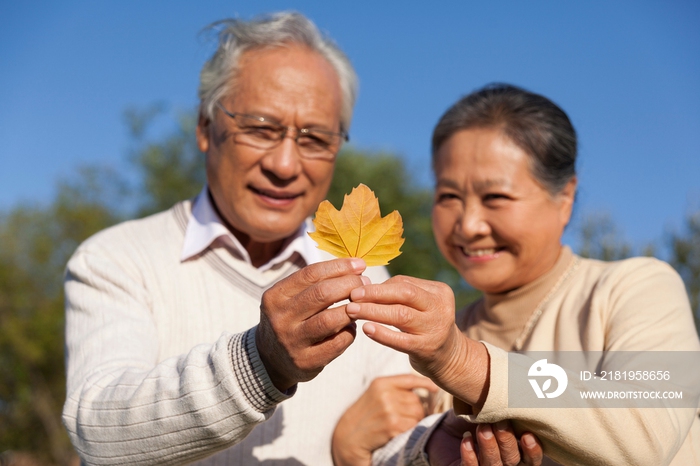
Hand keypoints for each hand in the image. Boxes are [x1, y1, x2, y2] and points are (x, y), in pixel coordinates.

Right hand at [256, 258, 367, 390]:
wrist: (271, 359)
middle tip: (365, 282)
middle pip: (322, 294)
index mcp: (275, 296)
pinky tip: (351, 326)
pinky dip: (350, 332)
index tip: (360, 265)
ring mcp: (292, 342)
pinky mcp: (305, 362)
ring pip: (330, 319)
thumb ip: (315, 283)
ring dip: (352, 309)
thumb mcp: (290, 298)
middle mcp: (280, 318)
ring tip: (361, 304)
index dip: (339, 267)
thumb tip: (354, 267)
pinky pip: (337, 343)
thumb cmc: (290, 319)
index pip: (311, 274)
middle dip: (349, 284)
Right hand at [332, 374, 438, 465]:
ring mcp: (388, 409)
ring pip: (417, 414)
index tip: (435, 389)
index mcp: (380, 383)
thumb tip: (425, 392)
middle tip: (405, 421)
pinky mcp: (391, 425)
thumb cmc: (364, 418)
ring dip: (413, 423)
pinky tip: (395, 434)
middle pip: (417, 400)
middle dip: (417, 412)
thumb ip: (395, 390)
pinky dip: (408, 432)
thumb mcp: (375, 396)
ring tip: (399, 428)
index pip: (409, 378)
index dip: (425, 383)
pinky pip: (412, 427)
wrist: (347, 439)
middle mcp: (384, 393)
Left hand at [346, 276, 488, 406]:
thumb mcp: (422, 306)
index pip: (404, 283)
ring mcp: (435, 329)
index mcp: (439, 292)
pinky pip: (400, 340)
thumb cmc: (427, 326)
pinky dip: (381, 333)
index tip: (359, 289)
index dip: (379, 286)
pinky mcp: (427, 349)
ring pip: (400, 315)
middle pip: (404, 294)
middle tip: (352, 295)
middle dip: (375, 293)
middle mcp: (441, 308)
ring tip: (352, 310)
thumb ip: (401, 295)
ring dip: (372, 311)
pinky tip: (366, 328)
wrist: (450, 358)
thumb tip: (365, 286)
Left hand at [427, 411, 543, 465]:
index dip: (532, 451)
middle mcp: (502, 463)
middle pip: (512, 460)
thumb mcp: (489, 410)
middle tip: (499, 423)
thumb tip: (516, 393)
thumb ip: (503, 409)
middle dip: (506, 441)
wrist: (445, 428)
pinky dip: (469, 455)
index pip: (530, 459)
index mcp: (514, 451)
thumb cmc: (473, 416)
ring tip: (482, 428)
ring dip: (489, 447)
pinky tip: (466, 440)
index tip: (527, 435)